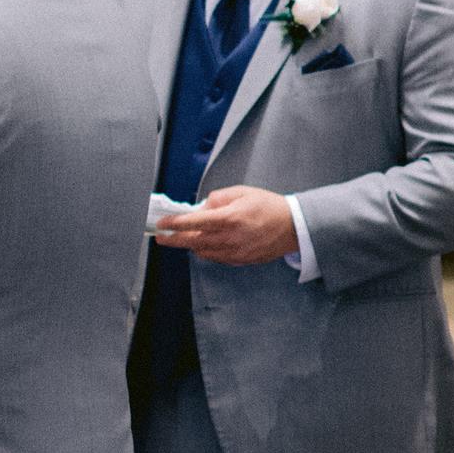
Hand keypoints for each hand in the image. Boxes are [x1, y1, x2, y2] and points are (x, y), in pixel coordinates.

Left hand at [154, 185, 297, 265]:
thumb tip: (199, 208)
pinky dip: (206, 251)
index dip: (174, 224)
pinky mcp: (240, 260)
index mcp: (230, 218)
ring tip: (183, 237)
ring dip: (190, 245)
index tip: (162, 223)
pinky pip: (215, 258)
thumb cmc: (267, 206)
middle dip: (173, 239)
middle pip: (192, 242)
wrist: (293, 226)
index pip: (194, 222)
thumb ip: (217, 199)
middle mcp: (230, 238)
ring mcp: (235, 252)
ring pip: (202, 252)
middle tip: (160, 237)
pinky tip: (204, 243)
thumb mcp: (241, 192)